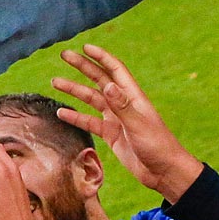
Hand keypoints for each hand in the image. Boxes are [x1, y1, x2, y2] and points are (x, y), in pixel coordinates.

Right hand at [51, 45, 203, 201]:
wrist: (163, 172)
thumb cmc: (158, 146)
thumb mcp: (138, 125)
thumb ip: (122, 106)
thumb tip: (106, 85)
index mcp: (132, 97)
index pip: (114, 70)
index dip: (100, 57)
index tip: (84, 48)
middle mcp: (122, 104)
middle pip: (99, 79)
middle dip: (82, 67)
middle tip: (64, 56)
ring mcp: (115, 119)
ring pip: (90, 99)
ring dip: (74, 90)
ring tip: (55, 82)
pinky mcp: (110, 134)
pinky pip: (88, 122)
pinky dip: (75, 117)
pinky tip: (61, 113)